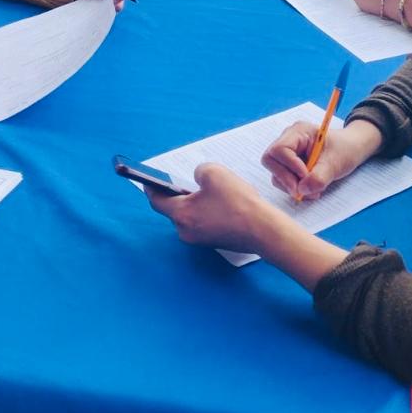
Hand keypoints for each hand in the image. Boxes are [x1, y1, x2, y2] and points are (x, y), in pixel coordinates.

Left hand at [145, 164, 283, 254]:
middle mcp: (186, 231)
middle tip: (185, 179)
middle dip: (178, 193)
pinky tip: (221, 201)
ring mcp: (201, 239)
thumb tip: (198, 179)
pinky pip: (204, 222)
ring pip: (191, 215)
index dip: (151, 187)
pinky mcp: (215, 241)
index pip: (157, 200)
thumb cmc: (238, 202)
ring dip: (195, 201)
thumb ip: (199, 171)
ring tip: (209, 188)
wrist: (263, 230)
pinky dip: (207, 210)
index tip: (148, 179)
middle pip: (174, 209)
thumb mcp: (214, 173)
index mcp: (181, 215)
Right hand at [262, 119, 381, 201]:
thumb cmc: (344, 149)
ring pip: (275, 173)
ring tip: (313, 191)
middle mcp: (288, 140)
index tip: (306, 177)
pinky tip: (310, 189)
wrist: (351, 150)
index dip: (290, 166)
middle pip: (271, 160)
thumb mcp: (335, 163)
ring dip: (291, 186)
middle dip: (286, 178)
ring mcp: (287, 153)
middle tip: (303, 191)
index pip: (280, 149)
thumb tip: (301, 190)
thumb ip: (319, 177)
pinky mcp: (288, 166)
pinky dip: (294, 188)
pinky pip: (282, 180)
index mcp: (299, 132)